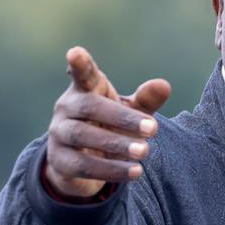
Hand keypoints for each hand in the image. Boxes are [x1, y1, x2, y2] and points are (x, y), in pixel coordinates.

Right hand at [44, 47, 171, 197]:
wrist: (82, 164)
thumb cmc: (108, 126)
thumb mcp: (130, 112)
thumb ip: (145, 100)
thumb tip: (164, 85)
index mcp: (84, 90)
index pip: (82, 75)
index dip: (79, 64)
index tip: (75, 53)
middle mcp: (66, 107)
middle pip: (89, 107)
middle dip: (122, 117)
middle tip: (153, 129)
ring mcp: (59, 134)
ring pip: (82, 135)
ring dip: (116, 143)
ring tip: (144, 151)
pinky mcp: (60, 161)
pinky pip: (84, 165)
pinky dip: (111, 169)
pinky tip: (135, 172)